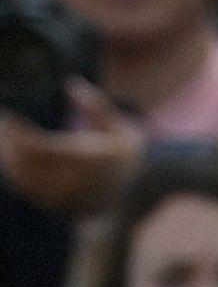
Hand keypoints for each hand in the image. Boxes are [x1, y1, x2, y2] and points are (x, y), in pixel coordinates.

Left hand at [0, 79, 143, 217]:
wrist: (135, 192)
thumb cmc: (124, 153)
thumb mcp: (120, 127)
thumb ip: (97, 106)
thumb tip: (72, 83)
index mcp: (89, 160)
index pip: (41, 147)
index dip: (18, 132)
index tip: (7, 115)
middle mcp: (73, 181)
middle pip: (25, 162)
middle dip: (7, 142)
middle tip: (1, 121)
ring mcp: (62, 196)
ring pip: (21, 176)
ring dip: (7, 156)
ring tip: (2, 135)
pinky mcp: (52, 204)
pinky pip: (25, 187)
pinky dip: (13, 170)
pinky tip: (8, 154)